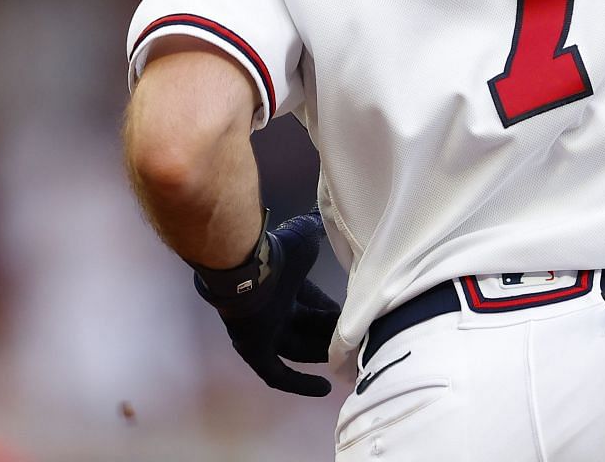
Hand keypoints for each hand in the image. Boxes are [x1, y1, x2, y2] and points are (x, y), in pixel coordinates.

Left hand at [192, 208, 340, 395]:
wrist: (245, 268)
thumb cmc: (277, 253)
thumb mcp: (306, 238)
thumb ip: (316, 230)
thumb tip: (325, 215)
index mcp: (286, 288)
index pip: (315, 306)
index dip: (334, 313)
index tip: (357, 318)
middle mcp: (275, 312)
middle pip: (309, 330)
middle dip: (332, 337)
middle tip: (359, 343)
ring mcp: (263, 334)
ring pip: (299, 352)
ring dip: (322, 357)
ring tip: (350, 364)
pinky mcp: (255, 352)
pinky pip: (278, 374)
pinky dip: (300, 384)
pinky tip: (323, 388)